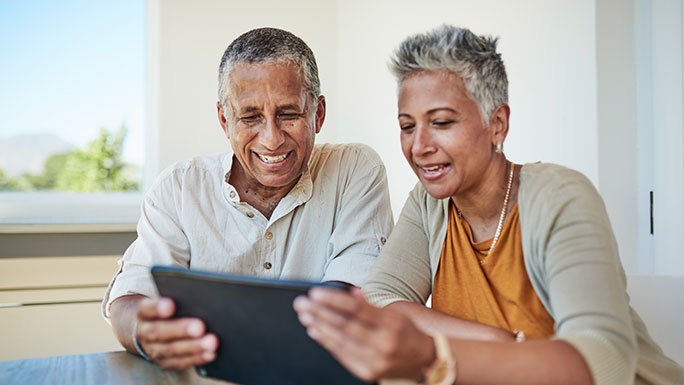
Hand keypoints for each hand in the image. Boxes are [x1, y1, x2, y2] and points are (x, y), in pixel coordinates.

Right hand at [135, 297, 217, 369]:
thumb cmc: (163, 312)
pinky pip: (179, 362)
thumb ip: (178, 300)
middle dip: (181, 330)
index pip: (146, 309)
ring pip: (171, 350)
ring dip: (193, 347)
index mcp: (143, 313)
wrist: (146, 331)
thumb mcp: (164, 303)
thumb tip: (199, 297)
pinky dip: (196, 358)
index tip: (170, 305)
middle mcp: (145, 333)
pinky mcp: (164, 362)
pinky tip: (210, 353)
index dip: (157, 308)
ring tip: (210, 342)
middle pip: (159, 332)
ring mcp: (153, 350)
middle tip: (200, 327)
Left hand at [293, 287, 434, 382]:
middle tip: (302, 303)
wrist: (425, 361)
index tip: (315, 293)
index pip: (357, 309)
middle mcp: (385, 343)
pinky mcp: (369, 373)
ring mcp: (377, 361)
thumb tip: (350, 290)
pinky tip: (316, 331)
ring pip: (341, 342)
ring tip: (305, 315)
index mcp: (393, 323)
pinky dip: (327, 343)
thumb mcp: (395, 312)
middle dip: (320, 313)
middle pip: (345, 325)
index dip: (334, 300)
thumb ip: (370, 302)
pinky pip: (343, 356)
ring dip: (319, 327)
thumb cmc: (406, 332)